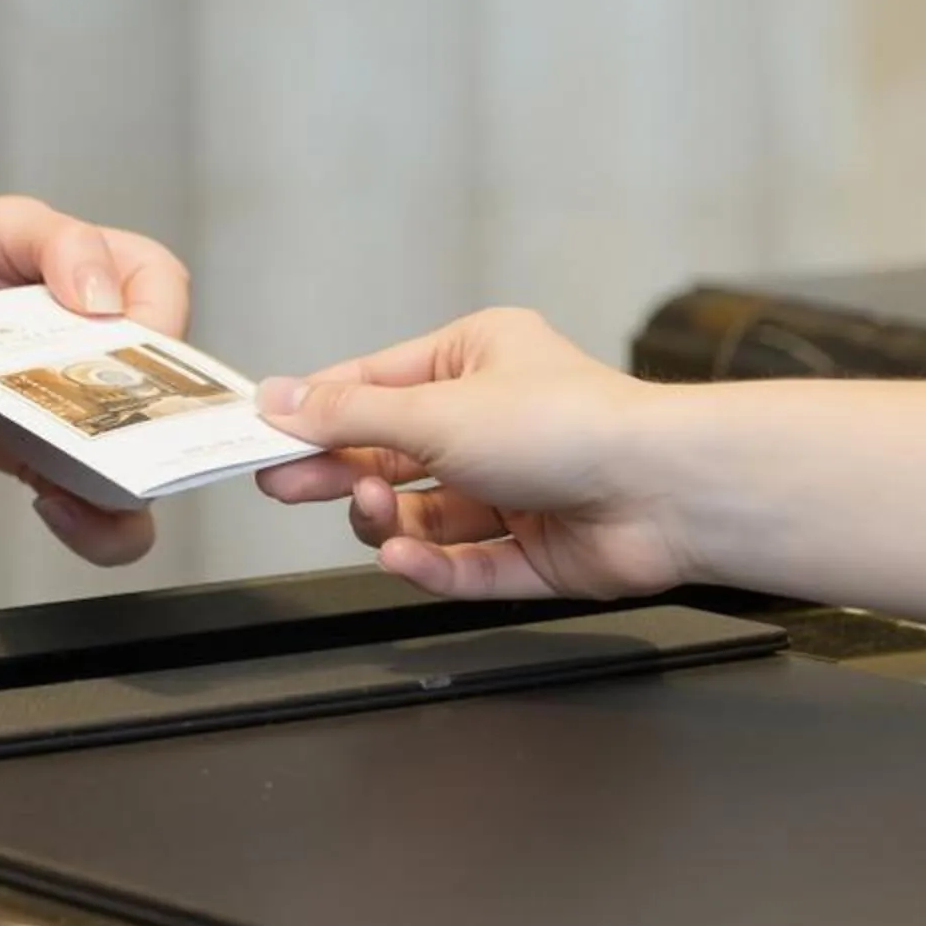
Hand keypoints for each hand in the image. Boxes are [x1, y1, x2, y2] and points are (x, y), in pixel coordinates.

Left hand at [0, 196, 191, 567]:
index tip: (120, 357)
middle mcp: (133, 357)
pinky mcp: (65, 464)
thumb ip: (61, 243)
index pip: (171, 312)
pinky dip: (89, 524)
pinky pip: (104, 513)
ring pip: (151, 475)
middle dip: (151, 442)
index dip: (158, 343)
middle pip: (176, 409)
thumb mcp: (5, 225)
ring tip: (69, 494)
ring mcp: (103, 418)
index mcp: (134, 282)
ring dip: (123, 495)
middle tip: (109, 455)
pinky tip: (51, 506)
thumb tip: (104, 299)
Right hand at [252, 308, 685, 599]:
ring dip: (391, 519)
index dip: (316, 413)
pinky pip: (464, 562)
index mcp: (476, 360)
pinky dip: (430, 565)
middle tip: (283, 486)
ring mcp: (515, 489)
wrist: (665, 491)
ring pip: (424, 514)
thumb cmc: (570, 425)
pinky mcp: (534, 550)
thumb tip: (278, 398)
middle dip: (341, 471)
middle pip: (392, 453)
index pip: (374, 385)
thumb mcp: (434, 410)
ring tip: (379, 515)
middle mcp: (494, 421)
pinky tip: (404, 559)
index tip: (261, 436)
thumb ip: (348, 413)